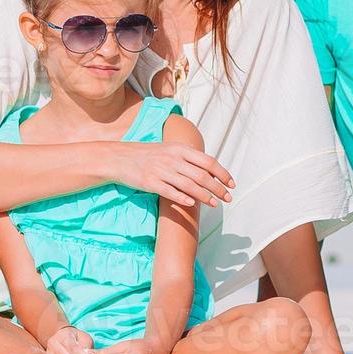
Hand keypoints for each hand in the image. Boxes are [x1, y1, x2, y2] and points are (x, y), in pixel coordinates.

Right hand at [105, 142, 233, 208]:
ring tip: (214, 204)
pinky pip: (170, 192)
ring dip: (205, 196)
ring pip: (189, 185)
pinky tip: (193, 205)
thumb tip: (211, 169)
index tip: (232, 184)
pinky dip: (183, 198)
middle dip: (218, 188)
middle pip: (202, 175)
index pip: (208, 161)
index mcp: (180, 149)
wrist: (120, 158)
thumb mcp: (170, 149)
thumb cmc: (149, 155)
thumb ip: (189, 158)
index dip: (223, 174)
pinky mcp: (150, 183)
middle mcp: (173, 158)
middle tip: (228, 198)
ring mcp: (161, 171)